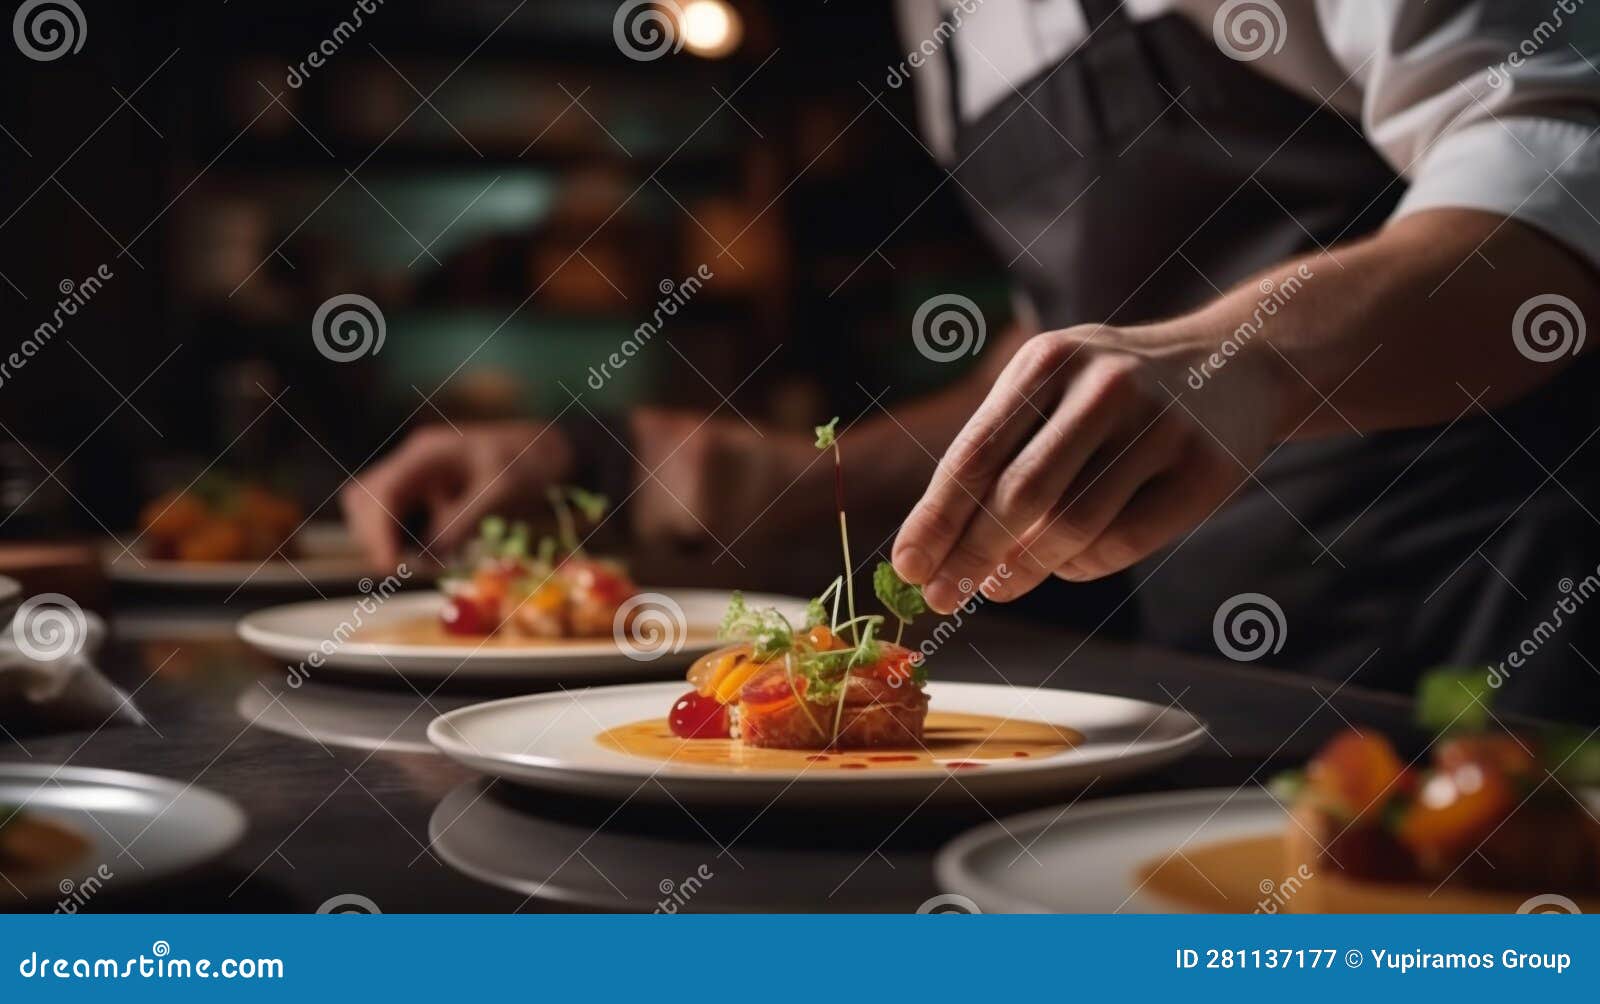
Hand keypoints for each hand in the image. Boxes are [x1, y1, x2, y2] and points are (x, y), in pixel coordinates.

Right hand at [341, 421, 573, 568]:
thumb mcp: (503, 490)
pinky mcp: (430, 497)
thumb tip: (429, 555)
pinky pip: (404, 523)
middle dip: (377, 538)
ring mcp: (420, 479)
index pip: (379, 491)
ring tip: (427, 564)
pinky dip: (411, 544)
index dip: (376, 531)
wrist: (554, 451)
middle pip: (366, 501)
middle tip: (403, 570)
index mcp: (427, 453)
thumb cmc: (532, 462)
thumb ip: (464, 519)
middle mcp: (415, 464)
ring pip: (380, 514)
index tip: (389, 566)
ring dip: (391, 543)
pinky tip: (438, 557)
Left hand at [890, 323, 1284, 612]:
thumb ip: (1000, 453)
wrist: (1236, 363)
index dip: (936, 518)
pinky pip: (1122, 542)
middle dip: (971, 555)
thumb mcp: (1053, 389)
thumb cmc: (1114, 394)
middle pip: (1019, 496)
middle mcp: (1103, 385)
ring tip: (998, 587)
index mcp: (1049, 360)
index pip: (976, 453)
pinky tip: (1067, 564)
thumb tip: (936, 548)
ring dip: (1023, 569)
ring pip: (1070, 527)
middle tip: (942, 596)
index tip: (908, 566)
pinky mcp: (1203, 469)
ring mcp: (1159, 425)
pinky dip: (1082, 566)